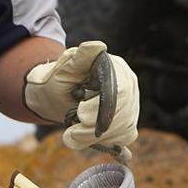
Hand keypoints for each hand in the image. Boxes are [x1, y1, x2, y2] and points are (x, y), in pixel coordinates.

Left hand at [24, 41, 139, 154]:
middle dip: (95, 128)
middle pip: (124, 113)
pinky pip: (124, 136)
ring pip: (124, 128)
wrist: (55, 96)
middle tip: (71, 134)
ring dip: (95, 137)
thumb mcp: (63, 69)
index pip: (121, 92)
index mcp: (116, 67)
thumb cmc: (58, 81)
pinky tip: (85, 137)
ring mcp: (132, 102)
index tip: (79, 116)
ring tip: (72, 136)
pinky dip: (103, 141)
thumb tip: (98, 46)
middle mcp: (129, 83)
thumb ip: (79, 59)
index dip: (101, 109)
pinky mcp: (129, 120)